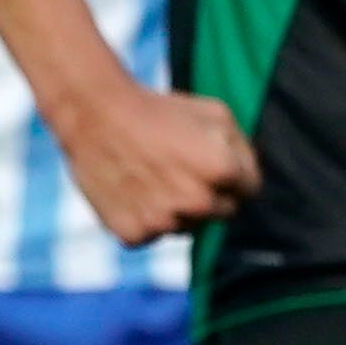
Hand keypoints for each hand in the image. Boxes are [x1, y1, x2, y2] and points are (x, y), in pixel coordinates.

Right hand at [51, 84, 259, 244]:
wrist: (95, 114)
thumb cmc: (158, 110)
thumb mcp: (215, 113)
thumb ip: (243, 150)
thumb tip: (250, 180)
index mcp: (222, 171)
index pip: (249, 189)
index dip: (232, 173)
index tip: (209, 159)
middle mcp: (198, 203)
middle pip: (222, 212)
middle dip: (210, 193)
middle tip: (178, 167)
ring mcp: (165, 222)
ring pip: (186, 226)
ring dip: (178, 208)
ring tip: (152, 175)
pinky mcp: (134, 234)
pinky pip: (152, 234)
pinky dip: (145, 218)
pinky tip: (133, 190)